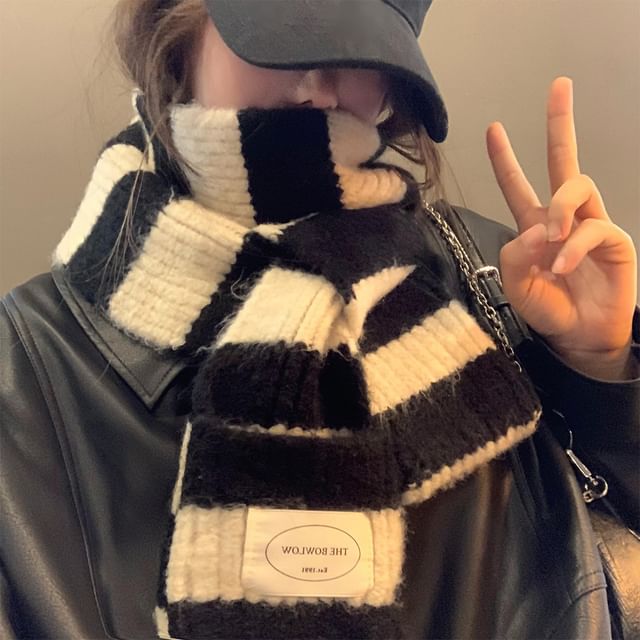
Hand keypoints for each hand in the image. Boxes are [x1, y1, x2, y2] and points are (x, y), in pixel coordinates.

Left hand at [486, 76, 636, 377]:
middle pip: (563, 161)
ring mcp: (590, 224)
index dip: (505, 159)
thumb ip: (515, 255)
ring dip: (560, 207)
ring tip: (551, 237)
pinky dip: (573, 246)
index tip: (492, 128)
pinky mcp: (612, 240)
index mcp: (534, 225)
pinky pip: (593, 228)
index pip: (518, 186)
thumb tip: (536, 228)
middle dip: (560, 123)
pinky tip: (562, 268)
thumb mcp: (517, 286)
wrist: (577, 336)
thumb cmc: (547, 309)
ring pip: (578, 185)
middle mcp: (563, 218)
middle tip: (559, 85)